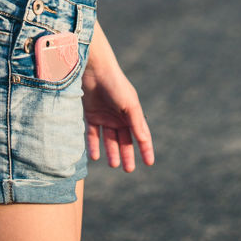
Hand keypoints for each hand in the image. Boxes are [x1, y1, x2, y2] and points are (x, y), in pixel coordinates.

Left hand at [81, 56, 154, 171]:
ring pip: (109, 139)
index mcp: (131, 113)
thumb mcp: (129, 103)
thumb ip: (136, 122)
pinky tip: (95, 157)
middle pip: (124, 140)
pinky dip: (94, 145)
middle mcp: (119, 116)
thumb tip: (144, 139)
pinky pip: (92, 134)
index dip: (146, 148)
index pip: (141, 134)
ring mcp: (104, 116)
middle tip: (128, 170)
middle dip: (127, 154)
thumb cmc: (115, 84)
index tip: (149, 163)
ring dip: (111, 152)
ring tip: (113, 165)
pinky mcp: (91, 115)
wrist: (94, 70)